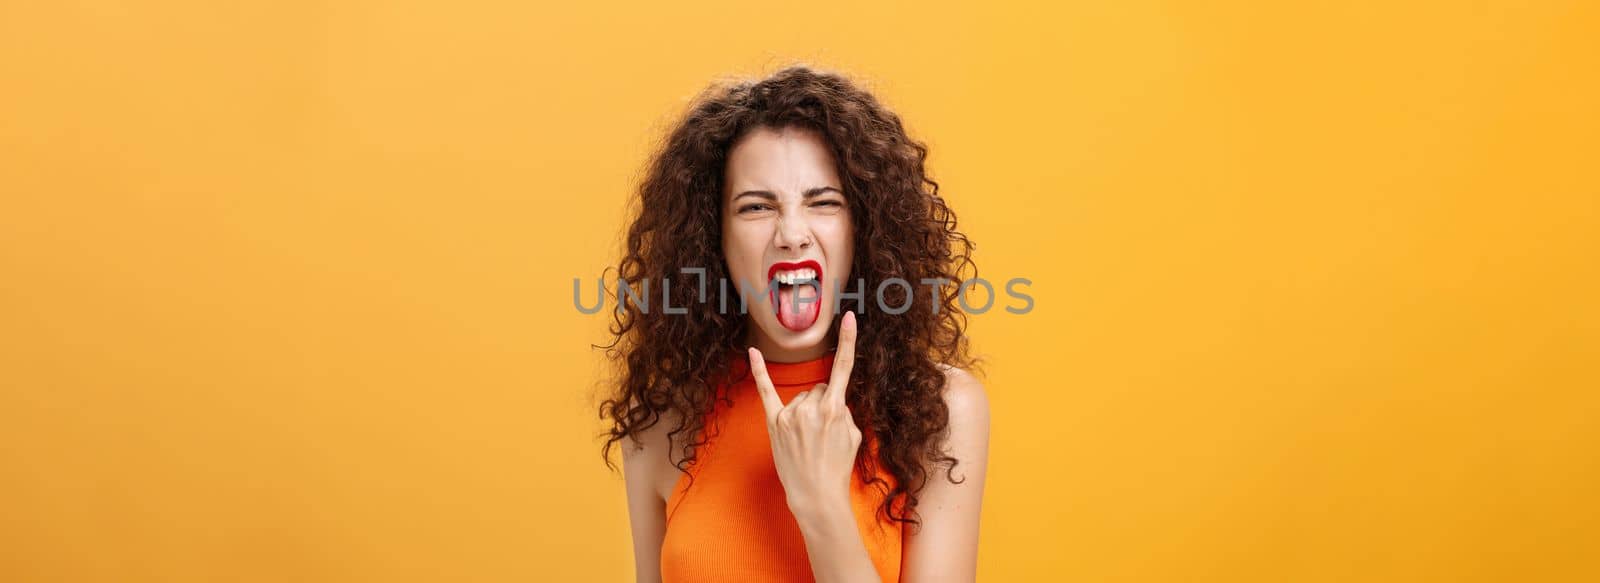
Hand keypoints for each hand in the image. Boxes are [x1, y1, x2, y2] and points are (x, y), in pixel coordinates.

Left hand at [748, 310, 863, 519]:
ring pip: (802, 397)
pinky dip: (759, 371)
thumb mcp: (853, 436)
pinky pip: (766, 391)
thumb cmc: (837, 467)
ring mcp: (789, 414)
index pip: (843, 368)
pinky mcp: (773, 422)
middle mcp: (810, 407)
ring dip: (806, 412)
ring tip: (809, 440)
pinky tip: (753, 353)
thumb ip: (843, 411)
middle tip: (824, 435)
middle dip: (823, 405)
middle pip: (819, 389)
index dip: (847, 340)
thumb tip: (831, 400)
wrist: (816, 494)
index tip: (847, 317)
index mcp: (834, 409)